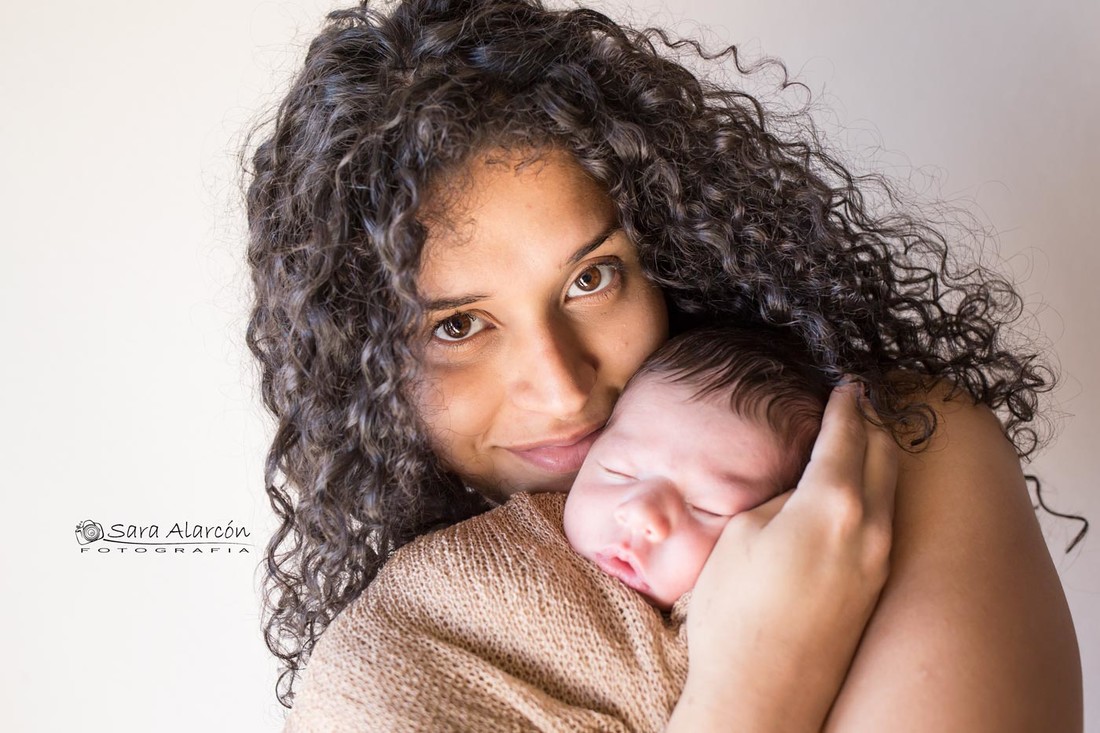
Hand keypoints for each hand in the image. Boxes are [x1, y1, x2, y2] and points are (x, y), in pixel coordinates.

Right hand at [671, 383, 897, 732]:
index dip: (847, 403)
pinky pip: (886, 521)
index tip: (849, 382)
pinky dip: (878, 492)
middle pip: (885, 455)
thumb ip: (780, 499)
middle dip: (874, 422)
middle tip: (862, 399)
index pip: (848, 434)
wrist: (763, 693)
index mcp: (832, 503)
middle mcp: (870, 528)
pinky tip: (859, 493)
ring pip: (891, 489)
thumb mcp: (742, 534)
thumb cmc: (737, 614)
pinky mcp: (876, 589)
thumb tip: (801, 491)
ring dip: (880, 457)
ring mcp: (879, 561)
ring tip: (864, 438)